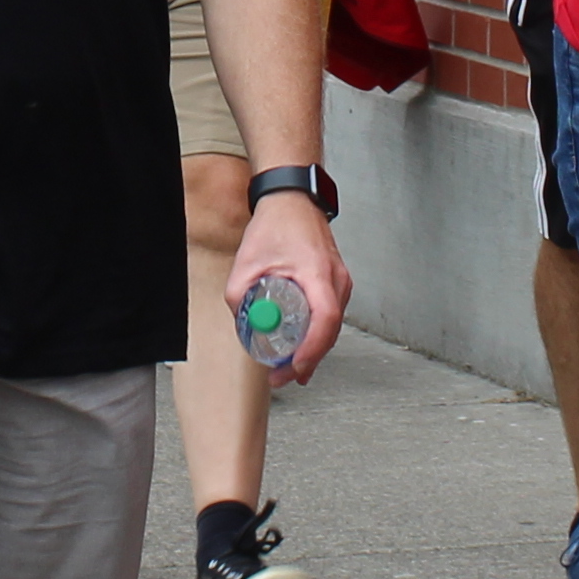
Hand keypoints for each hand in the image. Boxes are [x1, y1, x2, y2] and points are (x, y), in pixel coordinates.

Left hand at [228, 198, 351, 387]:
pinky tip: (300, 348)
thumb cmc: (277, 223)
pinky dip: (316, 335)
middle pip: (330, 331)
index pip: (325, 319)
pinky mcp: (336, 285)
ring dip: (311, 350)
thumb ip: (239, 293)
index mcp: (317, 272)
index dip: (312, 348)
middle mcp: (336, 279)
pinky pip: (330, 317)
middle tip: (281, 377)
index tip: (295, 366)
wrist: (292, 201)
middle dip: (307, 360)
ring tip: (287, 369)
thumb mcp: (247, 260)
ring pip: (331, 327)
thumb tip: (241, 322)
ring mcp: (340, 282)